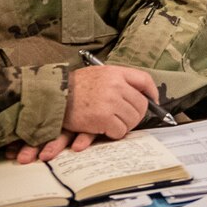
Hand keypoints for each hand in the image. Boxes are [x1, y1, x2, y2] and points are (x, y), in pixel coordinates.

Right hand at [16, 63, 158, 161]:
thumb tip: (139, 93)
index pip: (144, 80)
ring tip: (112, 124)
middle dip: (136, 115)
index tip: (153, 101)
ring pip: (132, 120)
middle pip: (141, 105)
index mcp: (115, 72)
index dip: (152, 93)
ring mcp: (110, 102)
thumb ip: (117, 80)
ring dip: (124, 125)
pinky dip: (114, 134)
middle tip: (126, 119)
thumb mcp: (98, 74)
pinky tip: (104, 129)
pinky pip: (120, 131)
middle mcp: (116, 85)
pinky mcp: (103, 118)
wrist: (53, 96)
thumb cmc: (74, 88)